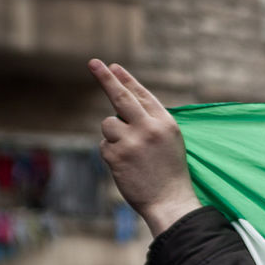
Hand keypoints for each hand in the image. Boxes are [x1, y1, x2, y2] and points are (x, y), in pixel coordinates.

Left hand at [89, 59, 200, 236]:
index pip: (142, 95)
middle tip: (93, 63)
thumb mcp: (169, 142)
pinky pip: (104, 144)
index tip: (113, 66)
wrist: (170, 202)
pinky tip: (126, 167)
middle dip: (106, 78)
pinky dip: (111, 154)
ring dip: (113, 135)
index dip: (126, 80)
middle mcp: (148, 128)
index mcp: (166, 123)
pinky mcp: (115, 154)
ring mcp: (131, 141)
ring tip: (131, 155)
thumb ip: (150, 123)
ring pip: (108, 124)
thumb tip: (121, 106)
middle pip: (121, 98)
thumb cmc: (171, 174)